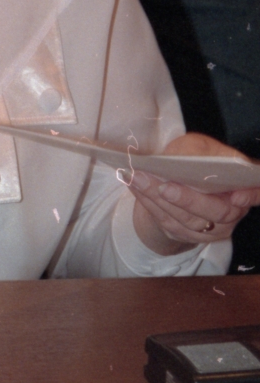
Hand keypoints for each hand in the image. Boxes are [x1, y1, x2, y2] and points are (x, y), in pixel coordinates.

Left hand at [129, 133, 259, 255]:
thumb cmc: (192, 159)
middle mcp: (232, 211)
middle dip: (189, 200)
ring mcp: (211, 228)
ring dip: (160, 199)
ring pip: (187, 220)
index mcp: (242, 185)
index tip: (238, 196)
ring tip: (139, 179)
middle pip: (217, 212)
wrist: (173, 182)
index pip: (257, 193)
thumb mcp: (199, 147)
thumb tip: (191, 159)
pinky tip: (134, 186)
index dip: (252, 196)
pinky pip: (167, 222)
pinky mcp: (187, 235)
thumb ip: (200, 153)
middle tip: (166, 187)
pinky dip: (148, 203)